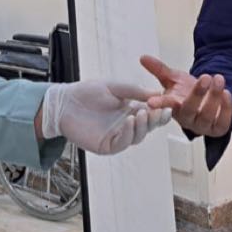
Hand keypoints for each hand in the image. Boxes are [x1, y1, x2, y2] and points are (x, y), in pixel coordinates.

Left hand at [40, 80, 172, 155]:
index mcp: (130, 110)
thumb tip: (156, 94)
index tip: (168, 106)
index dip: (160, 112)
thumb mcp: (114, 87)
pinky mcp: (106, 145)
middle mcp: (126, 125)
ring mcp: (117, 136)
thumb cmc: (85, 93)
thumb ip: (134, 91)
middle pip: (147, 127)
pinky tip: (129, 121)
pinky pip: (122, 143)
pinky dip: (129, 133)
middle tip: (157, 111)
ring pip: (137, 137)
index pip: (151, 114)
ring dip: (142, 126)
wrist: (63, 103)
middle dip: (155, 120)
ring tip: (141, 113)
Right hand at [140, 55, 231, 137]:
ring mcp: (202, 124)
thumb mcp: (173, 78)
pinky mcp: (218, 128)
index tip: (151, 103)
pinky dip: (226, 108)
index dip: (159, 104)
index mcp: (174, 106)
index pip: (164, 106)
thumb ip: (159, 69)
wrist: (206, 101)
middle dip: (198, 94)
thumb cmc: (186, 92)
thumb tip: (143, 57)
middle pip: (189, 110)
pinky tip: (227, 93)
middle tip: (205, 78)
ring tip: (218, 79)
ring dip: (214, 97)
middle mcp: (187, 118)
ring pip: (207, 115)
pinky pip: (223, 122)